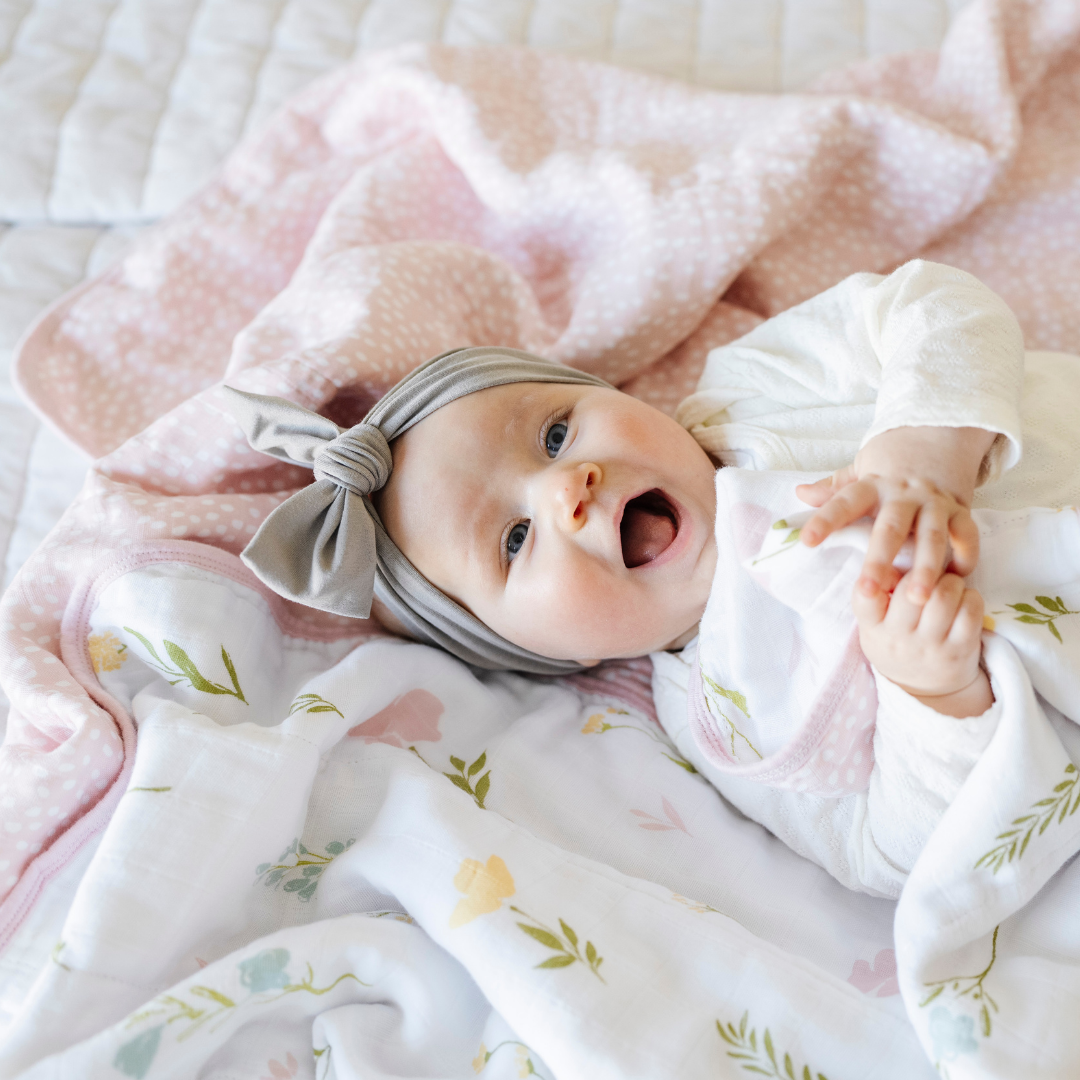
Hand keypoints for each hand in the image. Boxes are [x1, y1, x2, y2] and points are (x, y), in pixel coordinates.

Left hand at [796, 426, 993, 603]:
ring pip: (931, 537)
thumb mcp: (860, 468)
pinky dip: (966, 555)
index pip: (844, 502)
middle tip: (866, 591)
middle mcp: (903, 494)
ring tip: (917, 598)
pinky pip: (967, 533)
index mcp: (873, 484)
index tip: (807, 540)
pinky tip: (958, 579)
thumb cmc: (891, 463)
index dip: (825, 520)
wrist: (938, 433)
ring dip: (925, 568)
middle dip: (878, 561)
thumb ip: (833, 487)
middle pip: (890, 529)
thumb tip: (800, 493)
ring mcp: (934, 501)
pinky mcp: (961, 508)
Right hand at [853, 570, 992, 716]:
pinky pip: (970, 612)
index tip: (885, 571)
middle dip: (927, 572)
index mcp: (873, 627)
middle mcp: (899, 638)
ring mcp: (930, 647)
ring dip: (952, 582)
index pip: (865, 598)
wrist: (924, 691)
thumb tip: (889, 564)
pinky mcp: (959, 650)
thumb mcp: (875, 624)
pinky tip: (965, 600)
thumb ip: (878, 594)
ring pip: (944, 597)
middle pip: (912, 591)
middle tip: (932, 574)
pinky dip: (971, 598)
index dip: (873, 580)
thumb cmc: (898, 642)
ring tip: (950, 585)